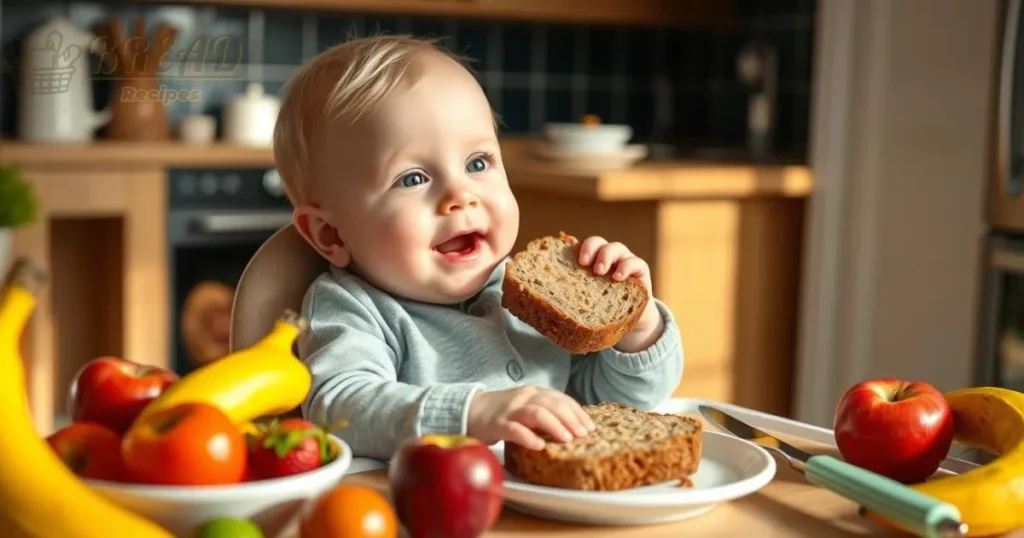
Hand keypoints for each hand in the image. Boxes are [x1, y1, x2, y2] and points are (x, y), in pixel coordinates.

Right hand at [467, 386, 595, 449]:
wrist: (470, 410)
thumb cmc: (503, 413)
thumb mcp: (527, 407)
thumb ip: (546, 412)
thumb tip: (574, 427)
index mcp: (534, 393)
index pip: (560, 398)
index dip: (577, 411)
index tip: (591, 426)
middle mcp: (524, 397)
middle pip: (551, 403)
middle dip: (571, 418)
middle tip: (584, 434)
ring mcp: (510, 410)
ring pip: (536, 413)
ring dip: (554, 425)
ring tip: (567, 439)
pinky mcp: (498, 424)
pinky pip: (514, 429)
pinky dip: (528, 437)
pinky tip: (539, 446)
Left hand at [577, 236, 663, 351]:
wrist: (632, 319)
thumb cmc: (604, 307)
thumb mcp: (587, 300)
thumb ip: (573, 292)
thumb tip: (545, 300)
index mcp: (591, 260)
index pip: (581, 246)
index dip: (574, 247)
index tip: (570, 259)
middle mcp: (607, 256)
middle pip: (598, 242)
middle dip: (589, 249)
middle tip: (584, 264)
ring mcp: (624, 259)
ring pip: (616, 247)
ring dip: (605, 257)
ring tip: (599, 272)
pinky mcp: (640, 268)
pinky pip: (634, 262)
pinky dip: (625, 267)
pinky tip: (617, 278)